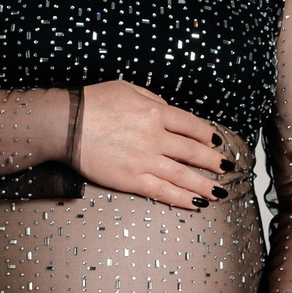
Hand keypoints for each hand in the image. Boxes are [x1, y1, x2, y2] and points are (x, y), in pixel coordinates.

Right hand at [75, 81, 238, 211]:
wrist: (66, 124)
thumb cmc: (92, 103)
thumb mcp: (127, 89)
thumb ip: (151, 99)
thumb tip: (167, 109)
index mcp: (156, 112)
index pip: (192, 126)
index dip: (207, 135)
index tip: (215, 142)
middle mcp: (156, 137)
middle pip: (193, 151)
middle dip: (212, 162)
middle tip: (225, 168)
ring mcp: (145, 160)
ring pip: (183, 175)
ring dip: (205, 184)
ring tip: (218, 192)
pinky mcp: (132, 179)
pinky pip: (163, 191)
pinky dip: (182, 198)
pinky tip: (195, 203)